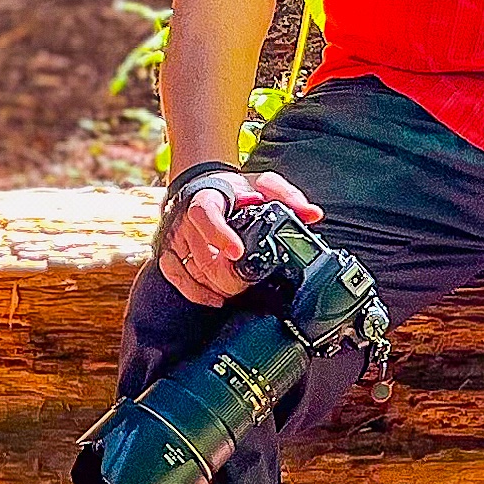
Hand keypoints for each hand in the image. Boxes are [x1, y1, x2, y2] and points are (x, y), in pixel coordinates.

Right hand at [157, 168, 323, 305]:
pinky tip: (213, 299)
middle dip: (225, 271)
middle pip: (201, 250)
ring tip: (236, 290)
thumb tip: (313, 215)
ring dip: (213, 284)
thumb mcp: (263, 184)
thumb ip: (287, 197)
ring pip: (189, 266)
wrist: (205, 185)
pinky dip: (192, 291)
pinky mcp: (170, 249)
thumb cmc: (235, 188)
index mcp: (208, 197)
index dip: (219, 234)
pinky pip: (174, 273)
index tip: (237, 252)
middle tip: (246, 281)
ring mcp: (176, 235)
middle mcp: (186, 217)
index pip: (206, 214)